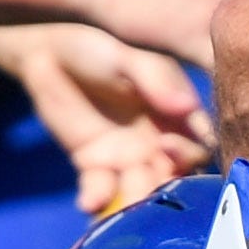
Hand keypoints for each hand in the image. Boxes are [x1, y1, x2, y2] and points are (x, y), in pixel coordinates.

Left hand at [0, 23, 217, 214]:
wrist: (48, 51)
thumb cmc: (98, 45)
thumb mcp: (129, 56)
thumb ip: (158, 81)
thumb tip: (187, 107)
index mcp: (178, 113)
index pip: (200, 143)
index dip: (190, 153)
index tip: (167, 147)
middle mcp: (161, 141)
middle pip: (173, 177)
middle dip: (162, 188)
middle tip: (142, 186)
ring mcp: (128, 157)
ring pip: (140, 190)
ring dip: (134, 202)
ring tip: (119, 204)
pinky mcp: (95, 166)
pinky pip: (102, 191)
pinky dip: (98, 200)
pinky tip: (90, 203)